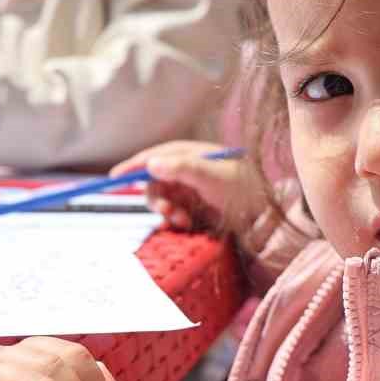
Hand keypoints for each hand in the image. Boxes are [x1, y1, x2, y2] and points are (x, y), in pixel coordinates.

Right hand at [111, 140, 251, 232]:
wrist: (265, 217)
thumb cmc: (242, 189)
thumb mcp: (211, 175)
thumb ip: (181, 168)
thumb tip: (150, 164)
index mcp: (190, 154)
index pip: (155, 156)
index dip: (134, 166)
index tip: (114, 177)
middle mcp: (187, 170)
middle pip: (154, 181)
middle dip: (156, 198)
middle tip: (168, 213)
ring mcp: (191, 190)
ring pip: (162, 200)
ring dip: (167, 212)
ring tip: (182, 221)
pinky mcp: (195, 208)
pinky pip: (172, 214)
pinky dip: (174, 220)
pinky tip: (185, 226)